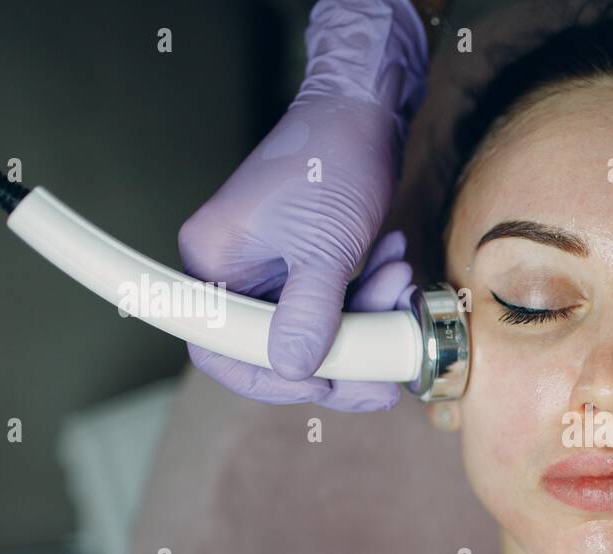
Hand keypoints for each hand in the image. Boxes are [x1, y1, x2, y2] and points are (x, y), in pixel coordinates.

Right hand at [179, 0, 429, 411]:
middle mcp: (234, 270)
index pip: (224, 348)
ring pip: (316, 328)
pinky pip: (335, 303)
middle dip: (342, 355)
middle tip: (389, 369)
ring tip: (400, 277)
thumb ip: (308, 314)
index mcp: (212, 263)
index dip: (272, 378)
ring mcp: (270, 268)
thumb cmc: (334, 160)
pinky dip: (369, 293)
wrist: (364, 108)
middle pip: (278, 347)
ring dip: (366, 316)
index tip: (327, 386)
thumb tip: (292, 371)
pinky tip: (395, 261)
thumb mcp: (324, 247)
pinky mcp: (305, 263)